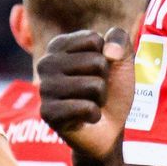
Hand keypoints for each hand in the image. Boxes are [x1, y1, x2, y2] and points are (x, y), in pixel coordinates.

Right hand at [38, 27, 134, 159]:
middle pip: (97, 62)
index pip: (94, 40)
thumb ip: (119, 38)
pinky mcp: (48, 113)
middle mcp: (46, 63)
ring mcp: (44, 88)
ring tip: (90, 102)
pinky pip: (86, 107)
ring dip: (100, 98)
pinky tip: (85, 118)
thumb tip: (109, 52)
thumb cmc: (112, 90)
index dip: (107, 58)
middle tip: (95, 91)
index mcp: (58, 46)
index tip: (98, 71)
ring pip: (94, 85)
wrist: (110, 127)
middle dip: (105, 80)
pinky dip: (94, 114)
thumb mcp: (122, 58)